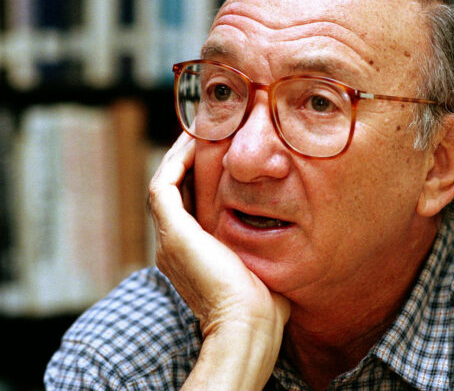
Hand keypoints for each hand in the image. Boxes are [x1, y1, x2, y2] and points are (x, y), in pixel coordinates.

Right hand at [148, 133, 290, 389]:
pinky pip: (163, 185)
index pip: (188, 206)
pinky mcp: (173, 232)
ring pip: (164, 184)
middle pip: (174, 191)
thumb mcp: (262, 266)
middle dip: (188, 161)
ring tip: (199, 129)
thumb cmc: (264, 305)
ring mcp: (170, 239)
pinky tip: (194, 142)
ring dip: (179, 155)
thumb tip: (290, 230)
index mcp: (191, 255)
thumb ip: (264, 246)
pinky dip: (175, 161)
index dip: (198, 178)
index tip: (218, 153)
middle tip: (206, 132)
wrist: (249, 325)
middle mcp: (174, 246)